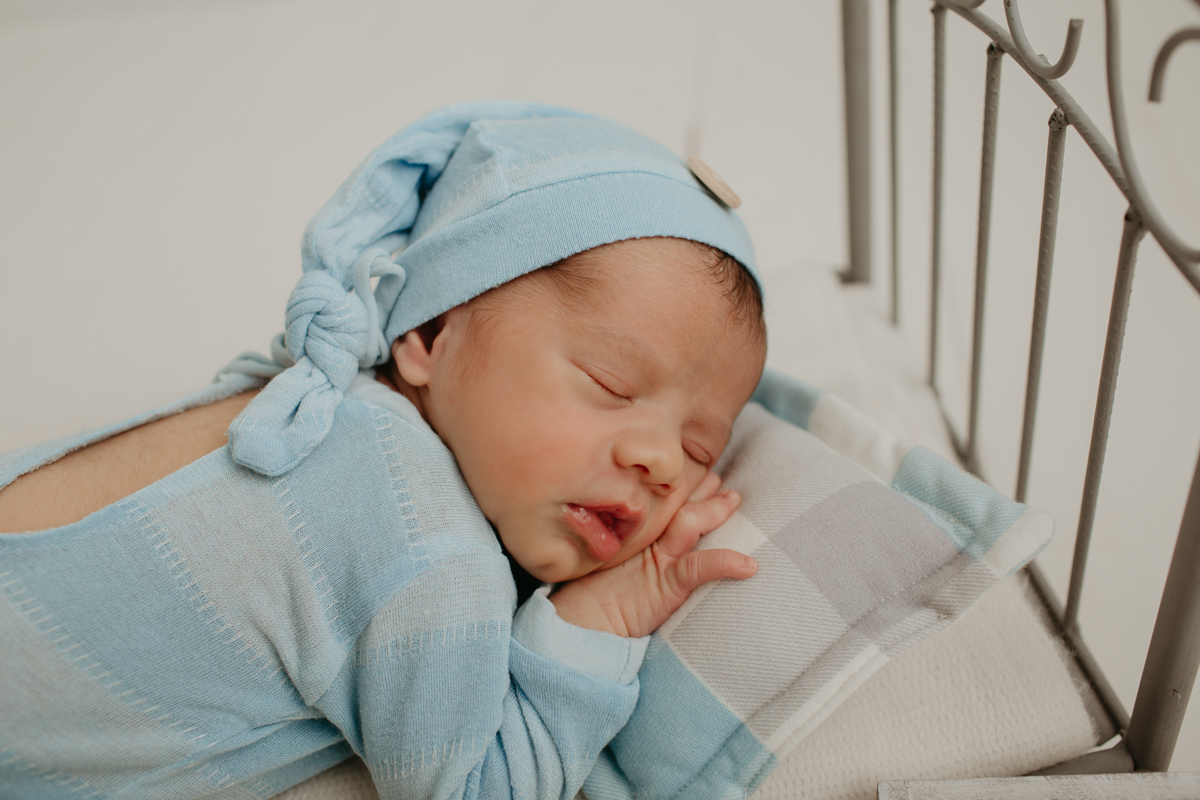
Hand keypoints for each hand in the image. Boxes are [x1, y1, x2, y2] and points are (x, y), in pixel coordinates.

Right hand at [548, 471, 757, 637]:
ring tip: (734, 499)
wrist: (581, 624)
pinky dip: (725, 563)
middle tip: (717, 474)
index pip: (663, 498)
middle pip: (677, 502)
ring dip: (713, 510)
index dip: (681, 481)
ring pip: (688, 522)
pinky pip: (698, 567)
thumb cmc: (598, 597)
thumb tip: (662, 529)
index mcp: (635, 531)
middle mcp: (646, 538)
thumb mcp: (622, 566)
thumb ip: (639, 545)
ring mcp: (656, 557)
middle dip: (699, 485)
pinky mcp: (665, 583)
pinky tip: (748, 566)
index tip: (698, 469)